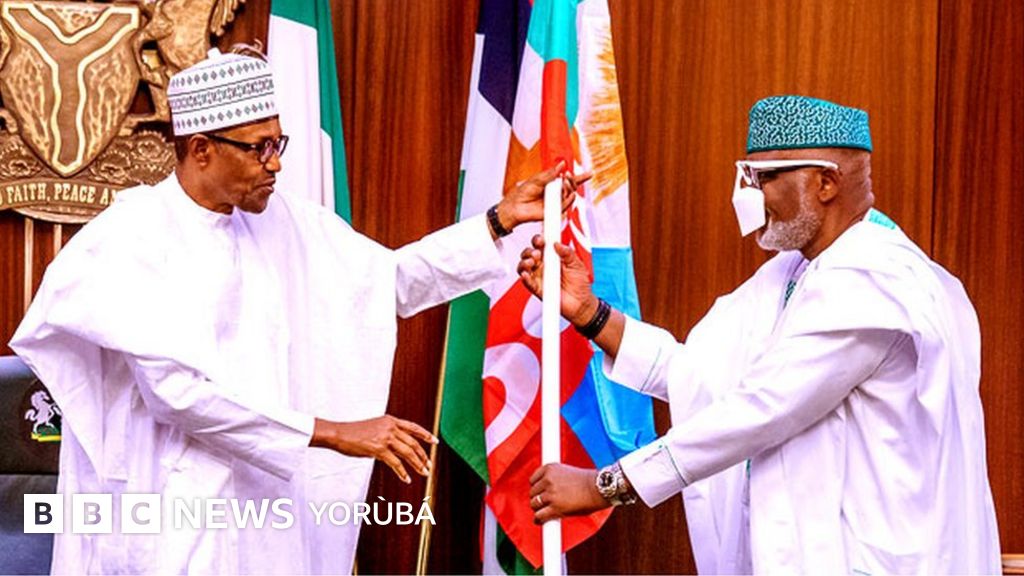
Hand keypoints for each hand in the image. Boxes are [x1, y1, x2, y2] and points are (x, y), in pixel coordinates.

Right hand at [310, 416, 436, 483]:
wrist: (339, 433)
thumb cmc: (354, 432)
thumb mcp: (375, 427)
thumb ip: (388, 434)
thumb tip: (398, 447)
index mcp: (390, 420)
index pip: (413, 427)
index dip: (426, 435)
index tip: (435, 442)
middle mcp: (390, 427)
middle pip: (413, 443)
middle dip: (423, 455)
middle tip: (429, 464)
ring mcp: (385, 438)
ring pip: (408, 453)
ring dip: (418, 464)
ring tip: (424, 472)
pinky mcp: (378, 449)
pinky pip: (396, 463)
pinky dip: (403, 473)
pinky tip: (407, 479)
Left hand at [494, 161, 591, 231]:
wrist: (515, 207)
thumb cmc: (522, 193)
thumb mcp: (536, 180)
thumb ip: (550, 174)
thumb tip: (561, 165)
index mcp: (553, 184)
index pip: (569, 180)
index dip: (580, 177)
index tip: (589, 174)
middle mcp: (556, 193)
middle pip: (571, 187)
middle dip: (573, 181)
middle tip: (568, 177)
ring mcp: (556, 202)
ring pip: (569, 196)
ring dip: (569, 189)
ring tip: (564, 184)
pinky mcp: (554, 211)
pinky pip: (565, 206)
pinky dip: (568, 200)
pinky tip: (568, 196)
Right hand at [517, 234, 599, 326]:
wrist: (582, 303)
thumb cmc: (580, 284)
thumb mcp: (577, 264)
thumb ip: (568, 252)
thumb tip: (557, 243)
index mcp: (552, 257)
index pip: (541, 245)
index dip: (538, 240)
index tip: (541, 239)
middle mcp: (543, 266)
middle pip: (529, 254)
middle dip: (530, 251)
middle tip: (537, 253)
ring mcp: (539, 277)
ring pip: (524, 267)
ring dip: (524, 262)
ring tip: (531, 262)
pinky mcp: (537, 289)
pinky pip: (527, 283)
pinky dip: (525, 278)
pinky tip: (526, 274)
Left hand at [529, 463, 609, 522]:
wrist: (599, 488)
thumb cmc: (588, 482)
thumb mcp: (568, 472)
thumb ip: (555, 479)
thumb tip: (545, 491)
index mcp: (550, 468)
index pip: (533, 479)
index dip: (536, 488)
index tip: (539, 492)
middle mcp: (548, 480)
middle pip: (532, 492)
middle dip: (537, 498)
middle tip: (544, 503)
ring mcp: (550, 494)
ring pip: (534, 504)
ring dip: (538, 509)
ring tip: (544, 511)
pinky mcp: (555, 508)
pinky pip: (539, 516)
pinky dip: (539, 519)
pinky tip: (541, 520)